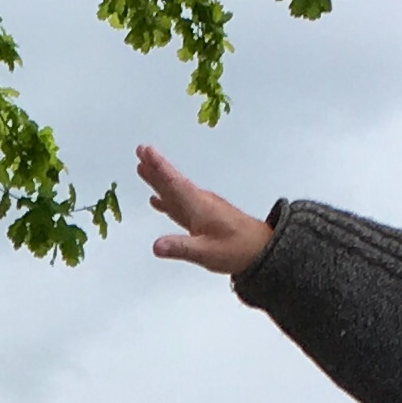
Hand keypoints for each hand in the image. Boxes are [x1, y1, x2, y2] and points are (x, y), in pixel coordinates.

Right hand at [137, 145, 272, 275]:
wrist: (261, 250)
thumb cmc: (237, 250)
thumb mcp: (206, 252)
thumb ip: (180, 248)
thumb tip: (156, 246)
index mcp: (198, 207)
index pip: (174, 183)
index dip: (158, 167)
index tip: (146, 151)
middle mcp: (198, 203)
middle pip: (172, 182)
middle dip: (155, 167)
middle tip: (140, 150)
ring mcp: (201, 209)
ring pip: (174, 192)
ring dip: (158, 180)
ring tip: (142, 169)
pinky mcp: (203, 217)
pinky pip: (179, 205)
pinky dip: (166, 200)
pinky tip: (157, 200)